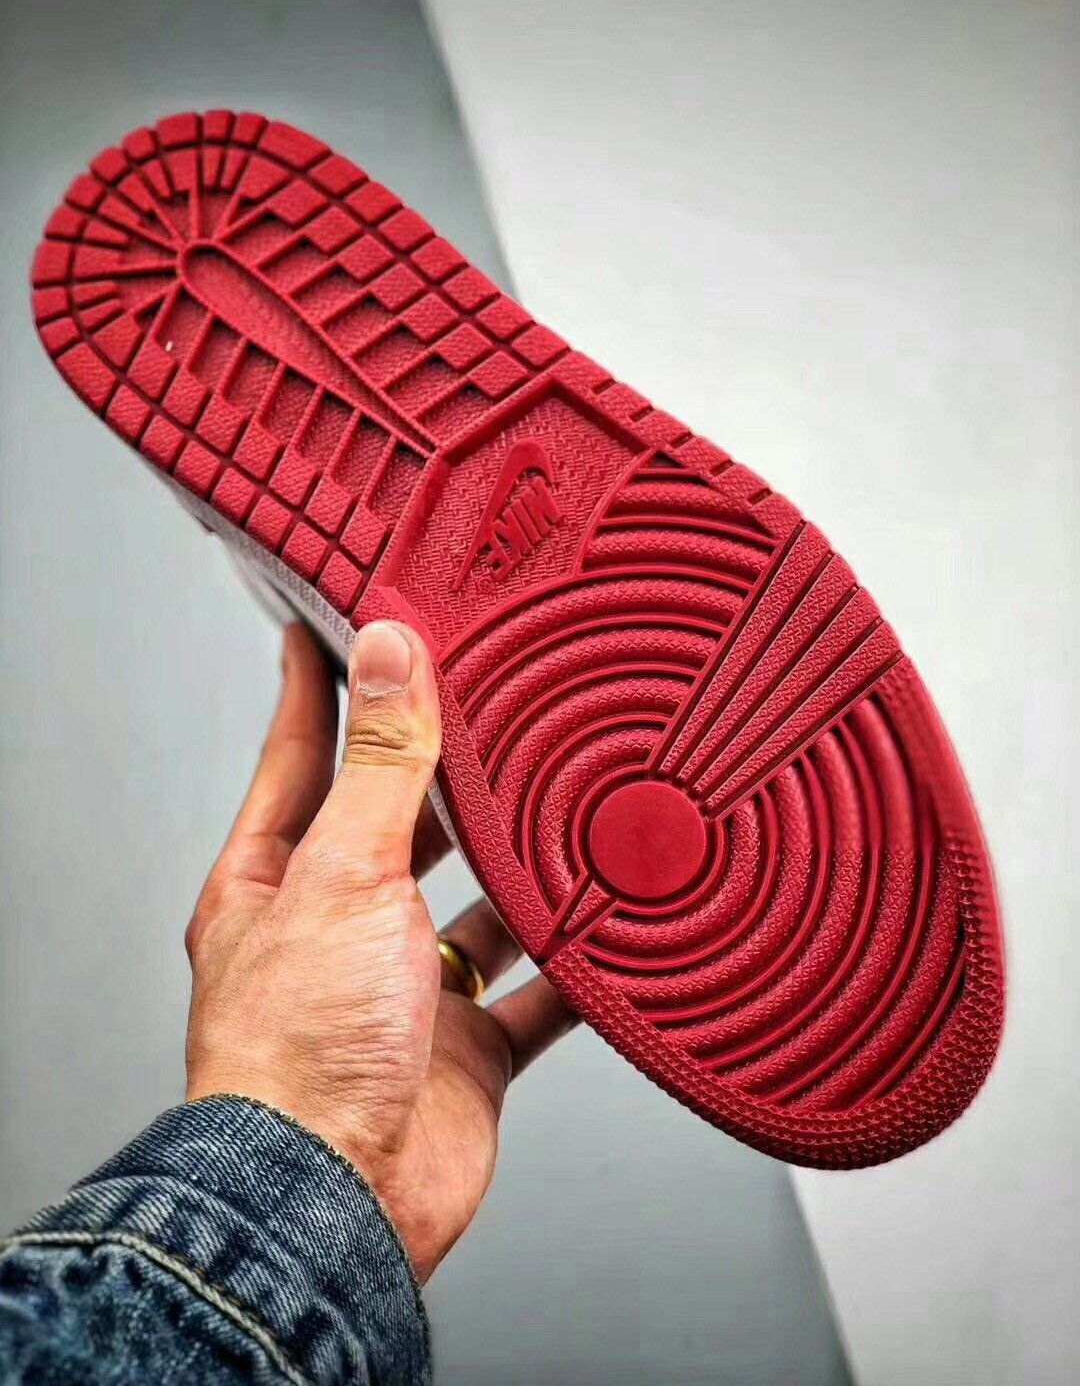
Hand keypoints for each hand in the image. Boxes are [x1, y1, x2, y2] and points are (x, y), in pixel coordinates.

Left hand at [184, 621, 575, 1280]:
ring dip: (520, 873)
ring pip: (475, 910)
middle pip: (399, 829)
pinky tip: (606, 926)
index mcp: (277, 882)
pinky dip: (570, 963)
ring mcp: (403, 993)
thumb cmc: (301, 1052)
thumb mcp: (344, 872)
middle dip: (444, 775)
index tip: (340, 623)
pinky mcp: (465, 1050)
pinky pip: (532, 993)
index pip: (302, 757)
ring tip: (569, 808)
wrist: (340, 1201)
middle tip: (491, 706)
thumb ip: (382, 762)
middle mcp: (338, 932)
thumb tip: (388, 651)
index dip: (324, 687)